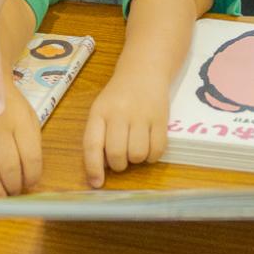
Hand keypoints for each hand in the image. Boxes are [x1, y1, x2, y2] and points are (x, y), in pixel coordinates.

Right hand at [0, 78, 41, 196]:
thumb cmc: (7, 103)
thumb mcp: (28, 115)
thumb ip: (31, 142)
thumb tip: (30, 175)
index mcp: (20, 122)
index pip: (31, 157)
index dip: (32, 177)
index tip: (30, 185)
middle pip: (8, 166)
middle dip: (13, 187)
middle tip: (13, 194)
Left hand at [83, 69, 169, 187]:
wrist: (144, 70)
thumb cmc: (119, 96)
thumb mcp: (101, 110)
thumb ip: (98, 136)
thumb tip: (100, 171)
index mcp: (99, 112)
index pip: (92, 144)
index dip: (93, 168)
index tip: (96, 183)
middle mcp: (119, 112)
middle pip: (116, 153)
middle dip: (119, 165)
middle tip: (121, 159)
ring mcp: (142, 114)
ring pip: (138, 154)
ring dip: (136, 160)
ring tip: (136, 149)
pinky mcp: (161, 117)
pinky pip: (158, 149)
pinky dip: (153, 156)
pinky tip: (149, 148)